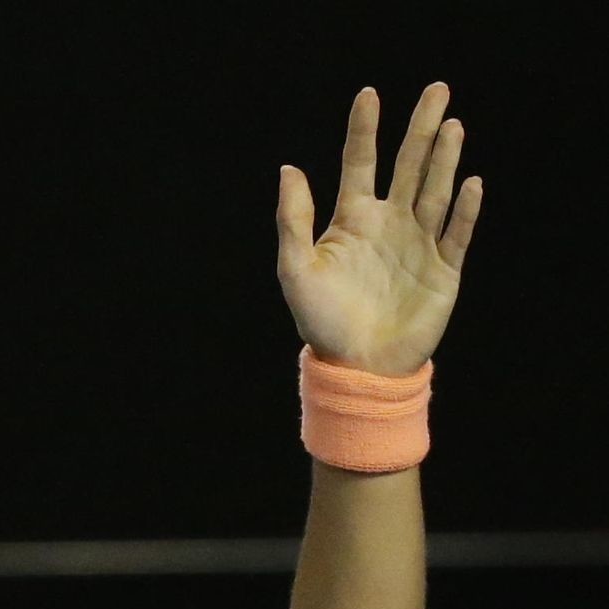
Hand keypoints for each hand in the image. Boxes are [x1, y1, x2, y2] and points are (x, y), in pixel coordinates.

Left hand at [276, 82, 482, 376]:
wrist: (357, 368)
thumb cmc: (322, 323)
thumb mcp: (296, 271)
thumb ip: (293, 221)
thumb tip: (289, 168)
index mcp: (353, 220)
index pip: (360, 163)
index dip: (364, 129)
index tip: (369, 95)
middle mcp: (389, 224)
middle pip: (409, 165)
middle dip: (422, 128)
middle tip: (436, 90)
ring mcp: (418, 244)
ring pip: (435, 191)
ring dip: (445, 159)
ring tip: (452, 124)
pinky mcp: (442, 271)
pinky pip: (456, 233)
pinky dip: (464, 210)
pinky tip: (470, 182)